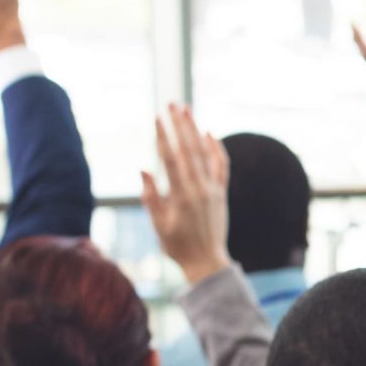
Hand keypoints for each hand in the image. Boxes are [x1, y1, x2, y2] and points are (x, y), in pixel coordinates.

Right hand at [142, 103, 233, 285]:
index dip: (164, 136)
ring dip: (196, 130)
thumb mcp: (158, 225)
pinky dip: (216, 149)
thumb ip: (151, 197)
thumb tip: (144, 169)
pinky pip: (221, 166)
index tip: (157, 117)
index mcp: (182, 197)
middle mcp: (200, 189)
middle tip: (172, 103)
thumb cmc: (177, 246)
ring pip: (205, 153)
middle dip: (180, 125)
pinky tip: (209, 133)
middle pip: (189, 150)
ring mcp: (213, 190)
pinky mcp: (221, 193)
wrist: (207, 262)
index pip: (171, 159)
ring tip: (187, 110)